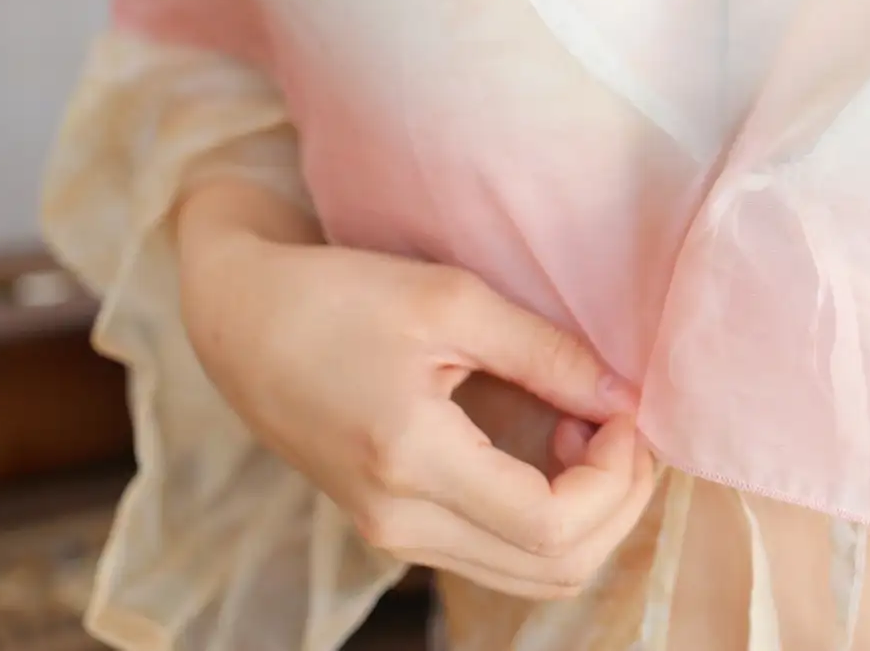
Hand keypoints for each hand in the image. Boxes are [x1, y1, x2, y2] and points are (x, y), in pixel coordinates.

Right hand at [174, 180, 655, 599]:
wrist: (242, 319)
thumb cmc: (339, 294)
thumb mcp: (452, 299)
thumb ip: (546, 352)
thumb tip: (625, 396)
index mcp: (411, 464)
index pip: (552, 525)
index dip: (617, 477)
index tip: (627, 409)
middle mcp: (400, 523)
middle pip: (555, 569)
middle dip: (619, 502)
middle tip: (626, 423)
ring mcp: (394, 536)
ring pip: (532, 574)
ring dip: (588, 514)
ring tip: (587, 428)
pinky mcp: (395, 527)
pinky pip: (499, 554)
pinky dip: (549, 516)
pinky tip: (551, 447)